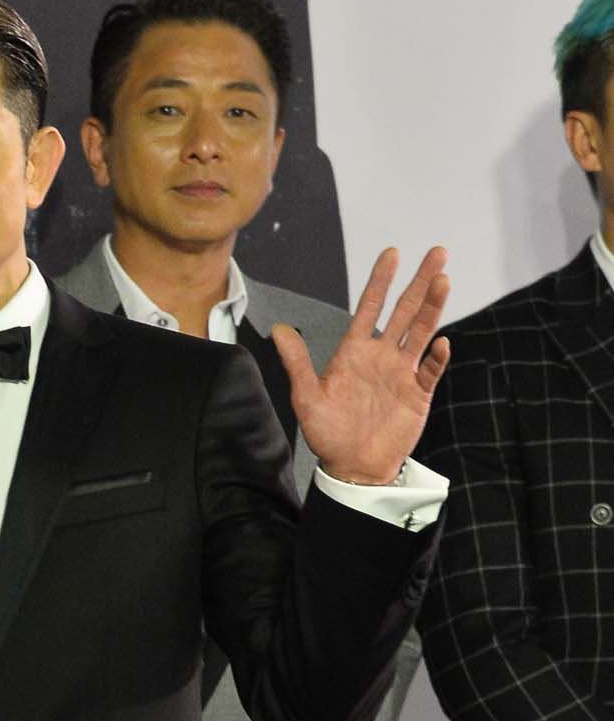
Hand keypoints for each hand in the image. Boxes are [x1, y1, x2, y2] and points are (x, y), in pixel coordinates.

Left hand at [274, 246, 450, 486]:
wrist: (353, 467)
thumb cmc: (328, 434)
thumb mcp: (307, 397)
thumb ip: (297, 362)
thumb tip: (278, 329)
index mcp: (355, 351)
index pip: (370, 308)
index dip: (380, 281)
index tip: (391, 253)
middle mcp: (382, 356)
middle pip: (404, 311)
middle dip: (420, 282)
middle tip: (438, 252)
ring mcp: (402, 373)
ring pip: (421, 332)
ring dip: (432, 308)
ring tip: (443, 280)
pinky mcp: (418, 394)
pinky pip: (431, 370)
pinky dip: (436, 357)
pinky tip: (440, 342)